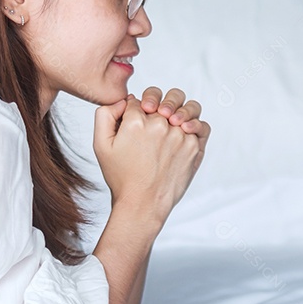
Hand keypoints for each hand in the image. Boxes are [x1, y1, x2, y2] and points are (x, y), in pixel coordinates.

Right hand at [93, 92, 207, 222]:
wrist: (142, 204)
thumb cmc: (121, 178)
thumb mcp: (100, 145)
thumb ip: (105, 115)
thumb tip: (124, 101)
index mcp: (137, 121)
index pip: (137, 100)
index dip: (133, 109)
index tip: (132, 121)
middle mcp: (161, 125)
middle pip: (162, 98)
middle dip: (155, 103)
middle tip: (152, 114)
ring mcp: (180, 135)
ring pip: (186, 107)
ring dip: (179, 109)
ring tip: (172, 119)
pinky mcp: (194, 147)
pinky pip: (202, 126)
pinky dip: (195, 125)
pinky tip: (185, 130)